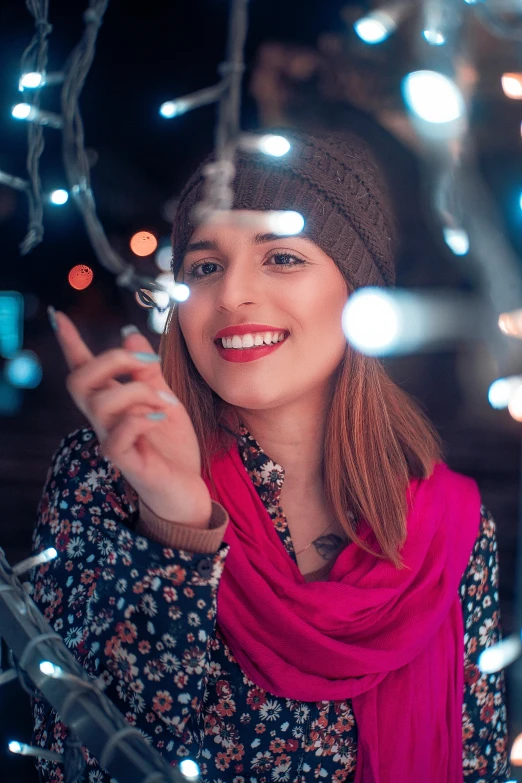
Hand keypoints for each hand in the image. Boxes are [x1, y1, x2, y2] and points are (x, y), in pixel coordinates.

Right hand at [50, 309, 211, 526]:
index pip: (83, 369)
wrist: (188, 489)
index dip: (70, 344)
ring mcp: (113, 441)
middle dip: (113, 359)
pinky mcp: (126, 463)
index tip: (60, 317)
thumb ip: (148, 372)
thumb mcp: (164, 399)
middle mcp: (105, 420)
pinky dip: (139, 420)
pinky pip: (116, 438)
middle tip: (151, 363)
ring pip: (100, 403)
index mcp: (113, 402)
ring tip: (164, 403)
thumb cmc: (172, 447)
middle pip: (80, 380)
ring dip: (138, 392)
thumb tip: (128, 335)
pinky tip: (159, 418)